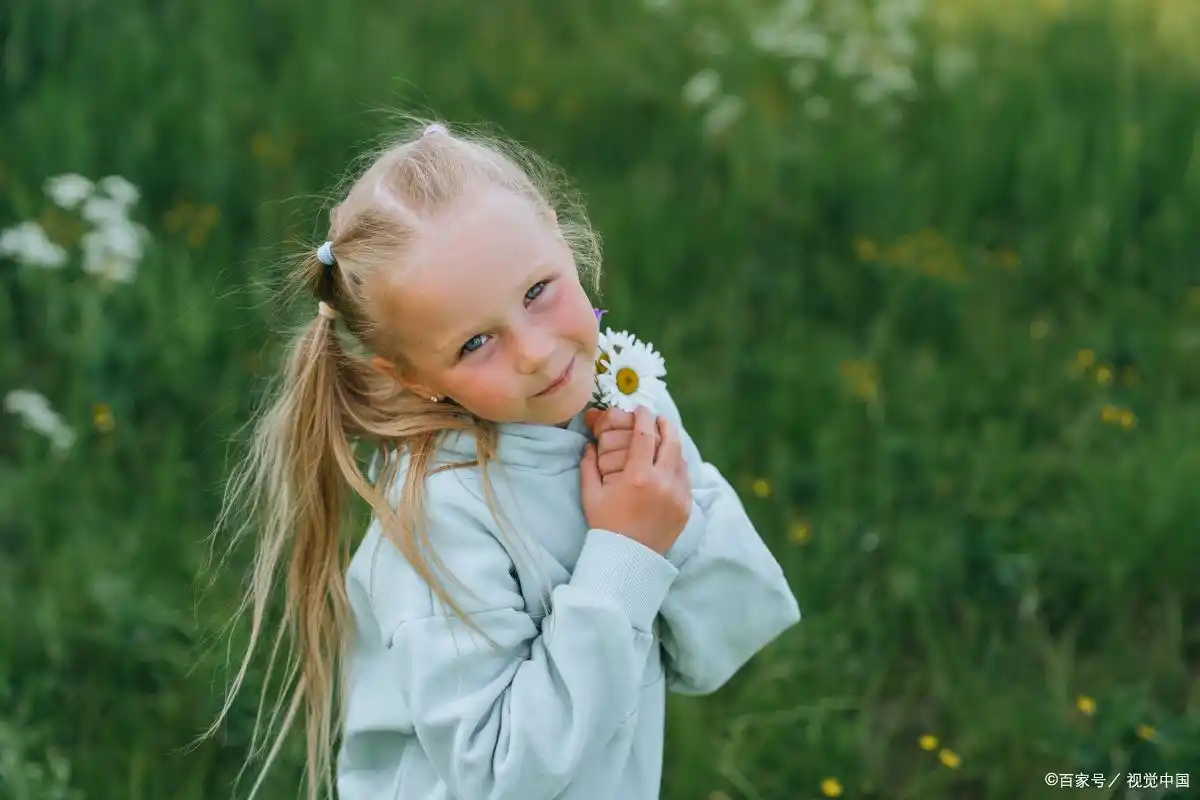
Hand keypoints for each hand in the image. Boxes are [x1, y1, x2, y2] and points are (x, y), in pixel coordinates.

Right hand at [580, 406, 690, 555]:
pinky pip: (685, 478)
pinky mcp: (686, 507)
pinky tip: (669, 463)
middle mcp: (663, 483)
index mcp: (638, 477)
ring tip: (664, 438)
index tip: (641, 409)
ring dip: (673, 444)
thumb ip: (588, 466)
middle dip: (665, 424)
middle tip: (657, 418)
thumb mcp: (591, 495)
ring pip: (681, 458)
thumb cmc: (606, 527)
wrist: (628, 559)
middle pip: (671, 441)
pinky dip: (678, 466)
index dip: (644, 417)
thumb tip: (589, 445)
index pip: (645, 435)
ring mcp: (678, 495)